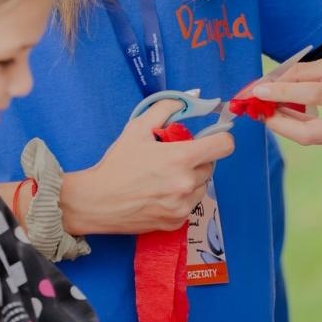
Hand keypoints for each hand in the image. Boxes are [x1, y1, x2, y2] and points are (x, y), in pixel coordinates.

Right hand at [61, 101, 234, 235]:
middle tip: (172, 158)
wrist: (98, 201)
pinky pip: (190, 205)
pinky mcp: (177, 223)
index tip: (210, 138)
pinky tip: (159, 194)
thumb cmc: (117, 164)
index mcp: (181, 158)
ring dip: (190, 179)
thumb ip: (165, 108)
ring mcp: (183, 206)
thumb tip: (189, 99)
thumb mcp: (137, 128)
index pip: (224, 146)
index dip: (219, 138)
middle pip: (210, 166)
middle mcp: (187, 184)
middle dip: (196, 159)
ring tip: (164, 178)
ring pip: (201, 186)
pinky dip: (180, 198)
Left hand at [253, 58, 321, 151]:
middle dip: (277, 124)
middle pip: (307, 133)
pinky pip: (318, 137)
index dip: (281, 92)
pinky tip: (294, 115)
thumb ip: (304, 73)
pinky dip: (302, 126)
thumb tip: (272, 80)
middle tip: (259, 111)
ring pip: (310, 137)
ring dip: (286, 123)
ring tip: (271, 108)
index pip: (310, 94)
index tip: (257, 90)